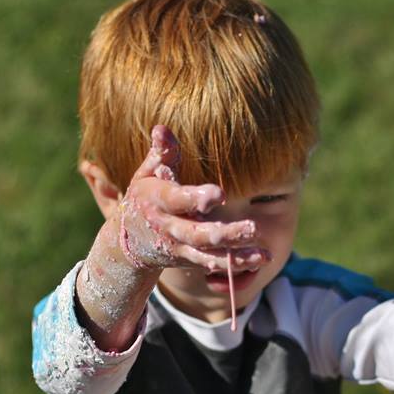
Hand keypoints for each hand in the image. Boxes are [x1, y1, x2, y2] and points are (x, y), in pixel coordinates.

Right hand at [117, 125, 270, 271]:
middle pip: (197, 235)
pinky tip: (261, 259)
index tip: (219, 194)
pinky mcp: (189, 261)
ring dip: (236, 257)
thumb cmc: (146, 197)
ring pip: (208, 256)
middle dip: (225, 234)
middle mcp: (169, 228)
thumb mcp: (147, 173)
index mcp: (158, 201)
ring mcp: (180, 248)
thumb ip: (162, 154)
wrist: (129, 241)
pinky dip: (235, 266)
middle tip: (253, 228)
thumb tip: (162, 128)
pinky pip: (213, 266)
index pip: (177, 200)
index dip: (196, 198)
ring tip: (263, 255)